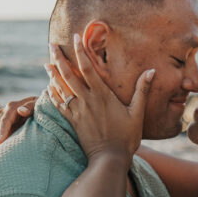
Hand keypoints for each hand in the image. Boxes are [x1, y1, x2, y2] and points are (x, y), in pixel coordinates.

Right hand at [0, 96, 38, 151]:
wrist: (41, 106)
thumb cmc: (41, 105)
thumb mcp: (38, 104)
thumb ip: (30, 106)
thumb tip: (21, 111)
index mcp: (12, 107)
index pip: (5, 120)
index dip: (2, 131)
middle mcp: (5, 113)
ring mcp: (4, 120)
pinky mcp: (5, 127)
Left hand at [47, 34, 154, 160]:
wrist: (109, 159)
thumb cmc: (126, 137)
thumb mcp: (137, 113)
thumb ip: (142, 91)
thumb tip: (151, 71)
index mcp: (102, 95)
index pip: (88, 68)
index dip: (81, 52)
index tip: (75, 38)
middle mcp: (87, 101)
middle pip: (69, 75)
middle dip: (59, 58)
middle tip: (51, 45)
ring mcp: (78, 111)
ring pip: (61, 88)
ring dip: (53, 74)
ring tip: (46, 63)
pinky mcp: (73, 122)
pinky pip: (59, 105)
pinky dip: (53, 95)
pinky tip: (49, 88)